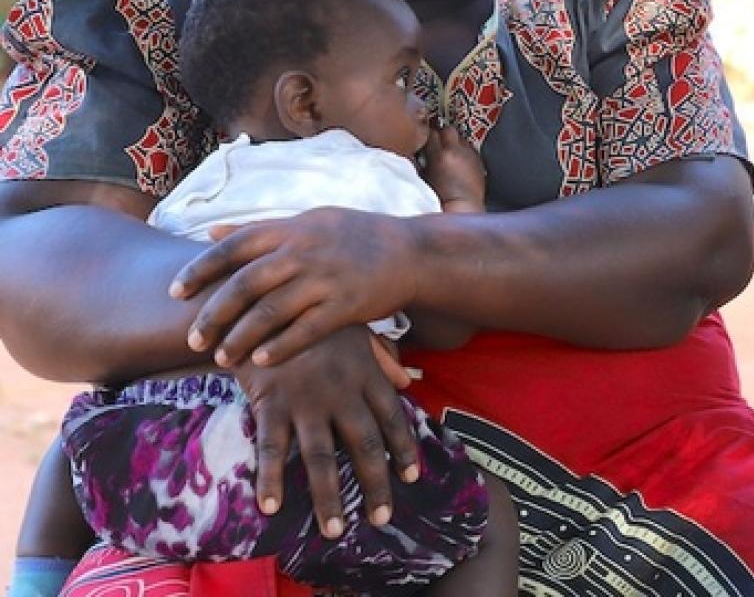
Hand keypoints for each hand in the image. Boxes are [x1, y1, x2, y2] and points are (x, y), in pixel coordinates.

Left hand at [170, 206, 420, 366]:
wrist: (411, 251)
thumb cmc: (356, 236)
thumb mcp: (309, 220)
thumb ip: (261, 229)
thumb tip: (211, 231)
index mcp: (292, 228)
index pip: (233, 246)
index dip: (200, 268)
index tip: (174, 291)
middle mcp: (304, 251)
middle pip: (245, 284)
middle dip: (214, 313)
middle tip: (192, 338)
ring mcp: (326, 279)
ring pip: (270, 312)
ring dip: (241, 337)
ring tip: (222, 357)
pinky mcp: (346, 306)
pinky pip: (305, 331)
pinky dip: (280, 347)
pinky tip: (261, 361)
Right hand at [232, 325, 421, 537]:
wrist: (263, 299)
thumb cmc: (313, 316)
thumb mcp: (355, 329)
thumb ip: (383, 356)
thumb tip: (409, 381)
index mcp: (365, 372)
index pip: (393, 416)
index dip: (404, 448)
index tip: (413, 477)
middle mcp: (341, 391)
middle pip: (364, 445)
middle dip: (375, 485)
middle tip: (382, 518)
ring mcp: (305, 400)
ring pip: (322, 457)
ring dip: (329, 497)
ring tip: (336, 530)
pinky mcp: (270, 404)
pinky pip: (270, 448)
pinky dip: (270, 479)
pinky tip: (272, 507)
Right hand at [420, 123, 484, 211]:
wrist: (463, 206)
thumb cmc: (440, 197)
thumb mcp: (424, 176)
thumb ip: (422, 160)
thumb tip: (418, 150)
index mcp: (440, 155)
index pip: (431, 133)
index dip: (426, 133)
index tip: (423, 135)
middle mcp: (457, 151)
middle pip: (448, 129)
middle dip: (442, 133)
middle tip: (437, 140)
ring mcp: (470, 154)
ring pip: (460, 137)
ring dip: (454, 141)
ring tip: (449, 150)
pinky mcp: (479, 160)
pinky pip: (470, 148)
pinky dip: (464, 150)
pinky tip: (460, 159)